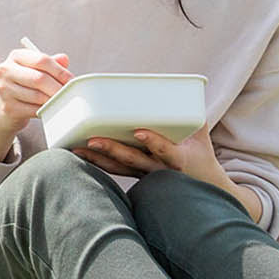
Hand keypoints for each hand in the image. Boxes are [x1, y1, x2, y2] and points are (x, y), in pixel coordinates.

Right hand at [0, 48, 72, 134]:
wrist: (6, 106)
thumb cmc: (26, 84)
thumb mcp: (37, 69)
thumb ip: (51, 63)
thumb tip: (64, 59)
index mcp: (16, 56)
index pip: (42, 60)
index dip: (60, 71)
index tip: (71, 80)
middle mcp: (6, 70)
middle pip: (39, 79)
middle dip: (58, 88)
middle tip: (69, 93)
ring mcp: (4, 89)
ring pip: (38, 96)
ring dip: (53, 100)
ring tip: (60, 101)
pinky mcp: (8, 107)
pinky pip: (34, 109)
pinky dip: (45, 110)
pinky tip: (48, 109)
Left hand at [75, 127, 222, 182]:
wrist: (201, 188)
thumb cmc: (200, 157)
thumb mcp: (200, 136)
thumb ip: (192, 115)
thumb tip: (186, 90)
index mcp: (177, 160)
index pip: (166, 151)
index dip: (154, 143)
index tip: (140, 132)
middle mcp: (158, 170)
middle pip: (133, 161)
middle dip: (113, 150)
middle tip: (94, 139)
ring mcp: (144, 175)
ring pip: (118, 167)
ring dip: (97, 158)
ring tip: (76, 149)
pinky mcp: (134, 176)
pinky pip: (113, 169)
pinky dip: (96, 162)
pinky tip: (78, 155)